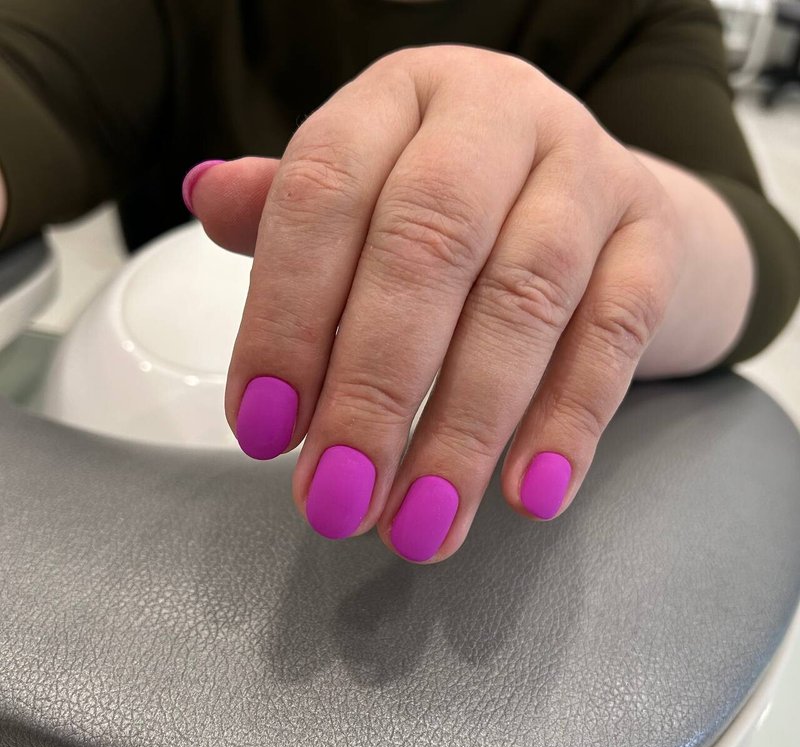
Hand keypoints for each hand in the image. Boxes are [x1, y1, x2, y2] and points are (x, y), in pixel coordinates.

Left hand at [185, 45, 682, 562]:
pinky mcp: (655, 237)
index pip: (325, 191)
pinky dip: (569, 420)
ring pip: (524, 301)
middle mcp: (498, 116)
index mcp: (402, 97)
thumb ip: (292, 210)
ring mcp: (590, 171)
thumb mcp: (370, 188)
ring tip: (421, 524)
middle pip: (427, 249)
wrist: (597, 199)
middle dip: (373, 390)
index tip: (264, 430)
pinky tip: (527, 494)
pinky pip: (615, 332)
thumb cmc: (459, 208)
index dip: (285, 316)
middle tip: (337, 496)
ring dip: (464, 430)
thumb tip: (206, 198)